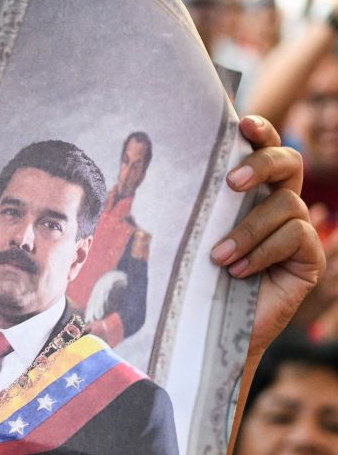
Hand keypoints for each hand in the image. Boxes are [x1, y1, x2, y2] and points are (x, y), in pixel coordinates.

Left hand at [211, 116, 324, 356]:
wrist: (209, 331)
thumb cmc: (191, 279)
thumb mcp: (187, 234)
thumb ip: (188, 203)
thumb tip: (144, 159)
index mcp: (251, 193)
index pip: (264, 149)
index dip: (260, 131)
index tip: (242, 123)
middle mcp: (279, 204)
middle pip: (289, 162)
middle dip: (261, 165)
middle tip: (231, 184)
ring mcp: (299, 231)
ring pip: (285, 204)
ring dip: (248, 231)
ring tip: (218, 257)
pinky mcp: (310, 259)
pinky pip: (295, 237)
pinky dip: (262, 252)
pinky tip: (238, 271)